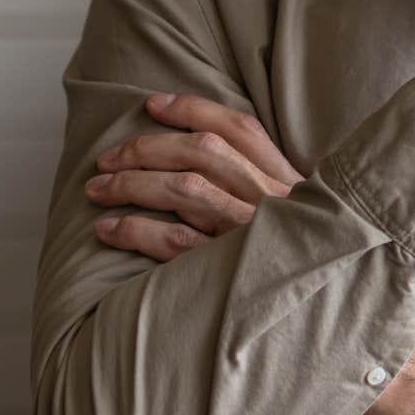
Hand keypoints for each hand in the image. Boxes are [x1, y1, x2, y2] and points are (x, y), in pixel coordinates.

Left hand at [85, 92, 302, 260]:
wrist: (318, 308)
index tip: (152, 105)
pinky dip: (136, 231)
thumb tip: (201, 148)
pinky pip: (175, 241)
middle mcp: (270, 199)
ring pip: (186, 189)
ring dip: (133, 183)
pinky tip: (107, 229)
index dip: (194, 110)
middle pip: (204, 152)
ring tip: (97, 189)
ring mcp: (248, 232)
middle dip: (148, 148)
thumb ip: (260, 181)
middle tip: (107, 159)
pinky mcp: (225, 268)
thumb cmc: (292, 254)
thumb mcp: (292, 210)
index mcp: (286, 180)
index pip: (241, 129)